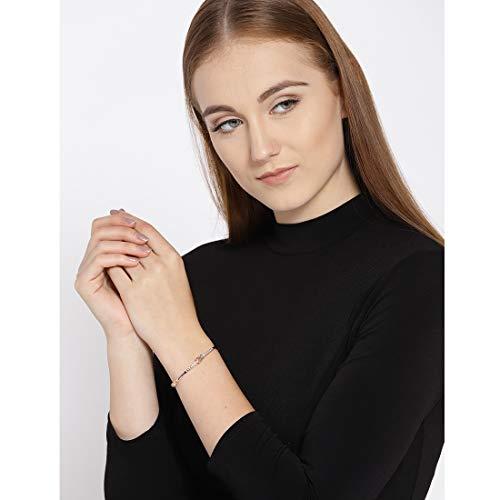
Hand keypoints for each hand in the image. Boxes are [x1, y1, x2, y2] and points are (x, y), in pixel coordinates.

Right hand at [74, 211, 153, 339]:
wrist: (136, 329)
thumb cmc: (142, 301)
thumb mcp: (142, 266)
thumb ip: (136, 245)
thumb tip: (141, 222)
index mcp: (102, 254)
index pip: (103, 225)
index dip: (120, 220)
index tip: (140, 224)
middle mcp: (90, 260)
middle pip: (98, 229)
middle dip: (123, 229)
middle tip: (142, 237)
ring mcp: (85, 271)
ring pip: (100, 243)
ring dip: (125, 243)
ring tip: (144, 251)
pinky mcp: (84, 283)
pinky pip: (99, 260)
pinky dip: (119, 257)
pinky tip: (135, 263)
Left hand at [105, 209, 201, 352]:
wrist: (179, 334)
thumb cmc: (180, 308)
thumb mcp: (177, 276)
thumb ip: (163, 259)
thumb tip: (146, 244)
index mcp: (173, 258)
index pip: (149, 230)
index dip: (132, 220)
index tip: (122, 214)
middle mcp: (160, 265)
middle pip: (133, 238)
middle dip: (119, 230)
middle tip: (108, 221)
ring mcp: (146, 279)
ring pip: (121, 253)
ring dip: (112, 247)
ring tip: (104, 241)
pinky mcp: (133, 293)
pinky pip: (115, 271)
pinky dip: (108, 265)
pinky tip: (104, 263)